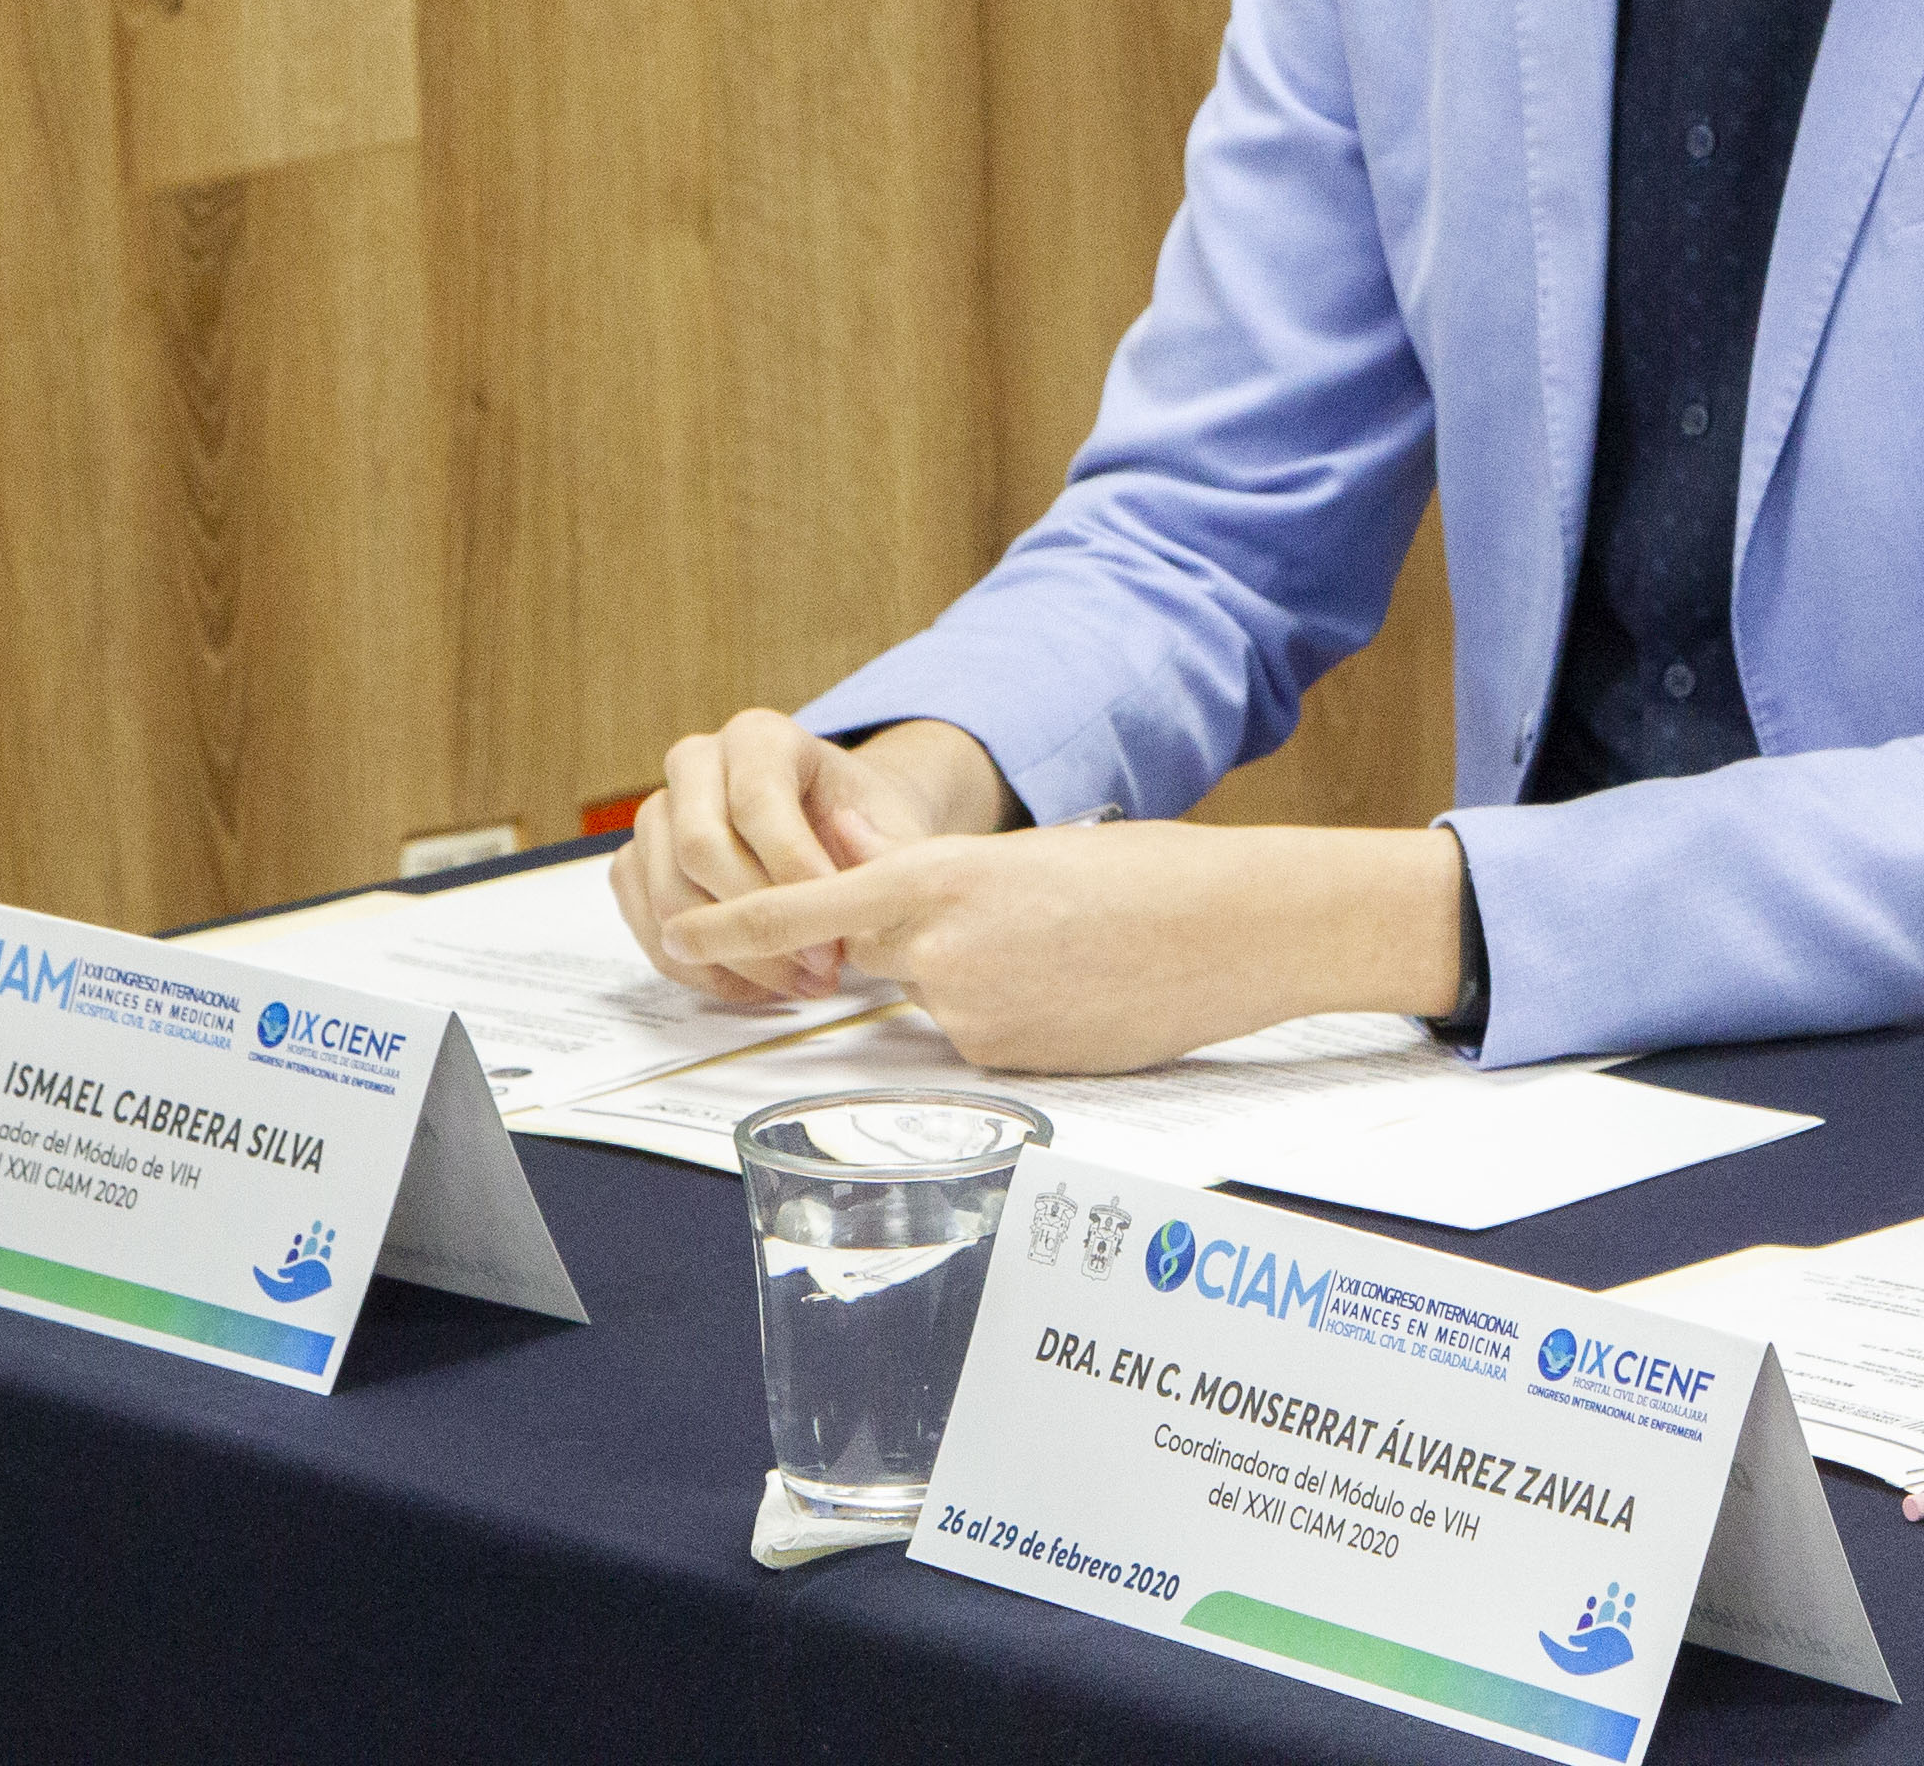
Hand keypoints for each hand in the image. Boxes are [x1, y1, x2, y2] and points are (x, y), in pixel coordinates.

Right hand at [610, 712, 1007, 1000]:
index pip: (757, 802)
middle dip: (761, 920)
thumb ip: (887, 853)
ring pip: (667, 896)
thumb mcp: (893, 827)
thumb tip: (858, 880)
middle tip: (821, 967)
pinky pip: (647, 926)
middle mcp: (696, 762)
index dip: (794, 871)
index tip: (837, 927)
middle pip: (699, 849)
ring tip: (799, 983)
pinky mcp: (636, 864)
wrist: (839, 831)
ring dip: (734, 955)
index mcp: (760, 736)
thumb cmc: (866, 825)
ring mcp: (656, 813)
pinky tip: (759, 986)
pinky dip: (702, 969)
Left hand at [660, 820, 1468, 1073]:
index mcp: (942, 880)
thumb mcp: (1029, 857)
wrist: (1240, 927)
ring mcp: (976, 1018)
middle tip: (1021, 924)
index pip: (807, 910)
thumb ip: (941, 883)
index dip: (736, 926)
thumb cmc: (1150, 876)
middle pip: (880, 960)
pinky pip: (983, 1044)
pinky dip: (1021, 1018)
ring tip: (1075, 956)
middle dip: (923, 945)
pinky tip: (1086, 994)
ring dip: (985, 984)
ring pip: (939, 1005)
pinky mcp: (1014, 1066)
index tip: (683, 935)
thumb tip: (884, 904)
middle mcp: (943, 956)